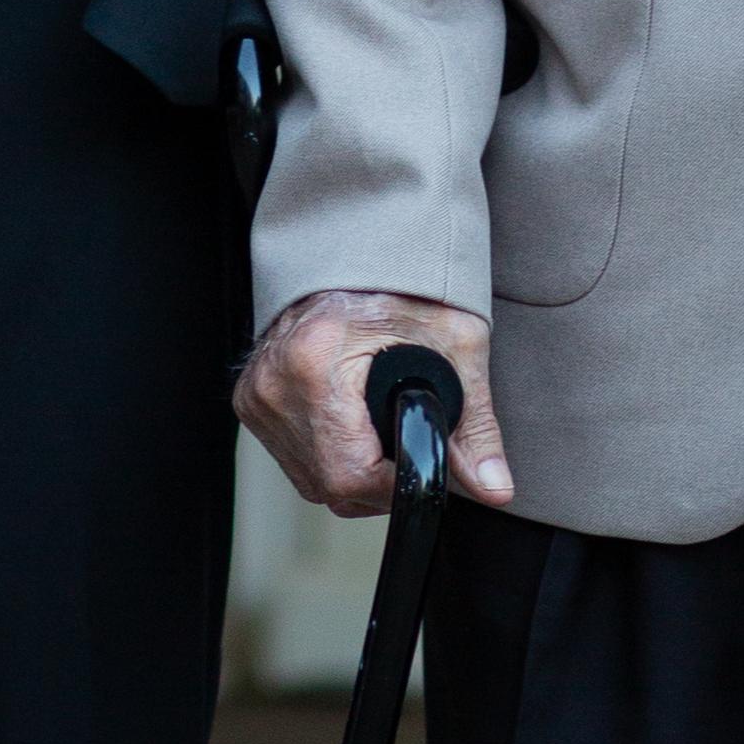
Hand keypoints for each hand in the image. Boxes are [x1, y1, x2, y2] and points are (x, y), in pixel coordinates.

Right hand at [237, 288, 512, 515]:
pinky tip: (354, 427)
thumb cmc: (406, 286)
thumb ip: (475, 426)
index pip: (348, 473)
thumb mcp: (455, 346)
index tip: (421, 467)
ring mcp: (256, 394)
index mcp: (315, 360)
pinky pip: (296, 463)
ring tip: (382, 429)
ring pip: (313, 482)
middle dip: (381, 482)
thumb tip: (493, 487)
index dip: (394, 484)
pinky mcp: (250, 401)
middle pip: (331, 485)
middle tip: (408, 442)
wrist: (358, 256)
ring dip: (355, 475)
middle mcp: (274, 382)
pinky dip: (331, 458)